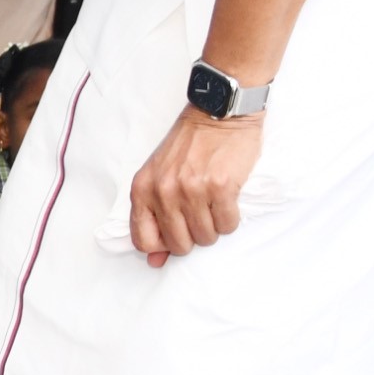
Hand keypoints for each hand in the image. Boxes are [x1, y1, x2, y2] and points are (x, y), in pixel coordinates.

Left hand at [130, 107, 261, 266]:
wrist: (219, 112)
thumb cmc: (189, 145)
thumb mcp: (159, 175)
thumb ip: (153, 216)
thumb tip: (155, 261)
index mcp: (143, 189)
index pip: (144, 241)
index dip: (162, 245)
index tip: (175, 234)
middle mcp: (164, 192)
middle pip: (179, 245)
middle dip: (193, 237)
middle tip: (200, 215)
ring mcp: (193, 190)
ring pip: (206, 238)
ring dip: (214, 227)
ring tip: (214, 204)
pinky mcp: (221, 187)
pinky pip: (228, 225)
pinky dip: (231, 218)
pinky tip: (227, 199)